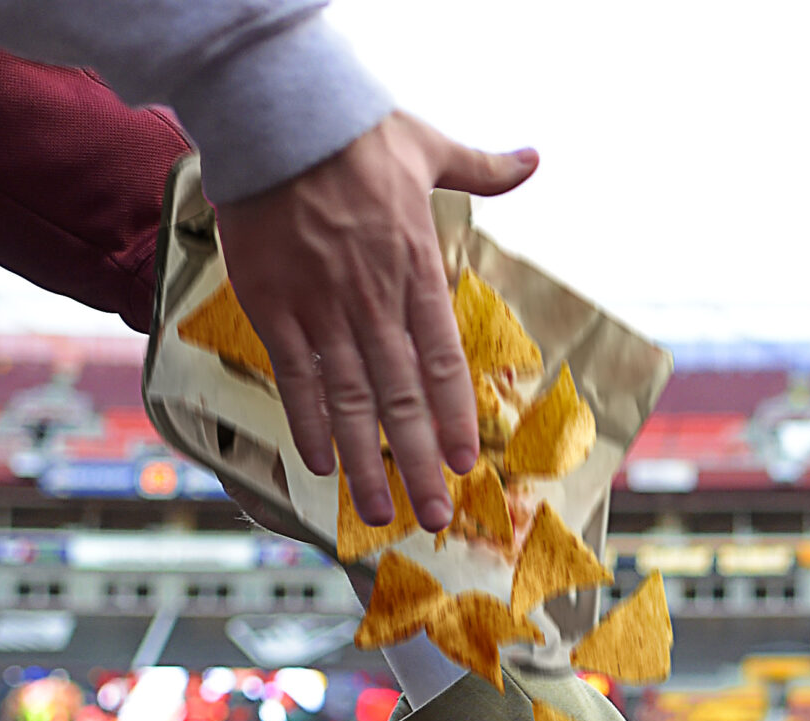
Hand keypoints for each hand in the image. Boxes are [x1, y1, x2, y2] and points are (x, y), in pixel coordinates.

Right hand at [215, 111, 538, 529]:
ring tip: (382, 513)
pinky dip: (307, 424)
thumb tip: (534, 158)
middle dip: (421, 463)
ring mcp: (323, 309)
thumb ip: (484, 168)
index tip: (469, 463)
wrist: (280, 115)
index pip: (445, 362)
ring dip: (368, 462)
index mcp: (418, 271)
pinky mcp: (274, 307)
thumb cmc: (357, 132)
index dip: (456, 418)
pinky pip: (295, 378)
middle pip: (403, 399)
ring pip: (351, 402)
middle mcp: (375, 301)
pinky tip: (320, 466)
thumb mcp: (430, 146)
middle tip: (437, 515)